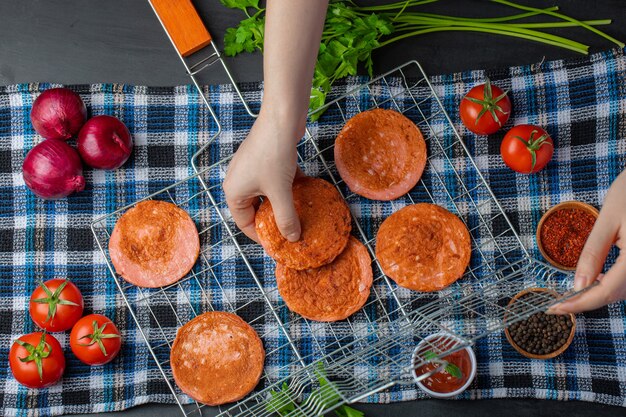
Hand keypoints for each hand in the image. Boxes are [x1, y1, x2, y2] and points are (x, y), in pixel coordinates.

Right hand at [223, 109, 302, 242]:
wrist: (281, 118)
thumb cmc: (273, 154)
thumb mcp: (280, 191)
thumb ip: (286, 217)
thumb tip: (292, 238)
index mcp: (234, 192)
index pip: (244, 223)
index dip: (261, 235)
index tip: (279, 244)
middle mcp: (239, 181)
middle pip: (256, 209)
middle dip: (274, 219)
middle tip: (292, 231)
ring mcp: (252, 169)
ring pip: (268, 195)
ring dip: (283, 203)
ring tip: (300, 213)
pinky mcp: (266, 159)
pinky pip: (275, 180)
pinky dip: (288, 186)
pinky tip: (304, 190)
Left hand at [549, 170, 625, 313]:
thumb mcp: (607, 221)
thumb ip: (593, 254)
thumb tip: (577, 286)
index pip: (606, 292)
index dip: (579, 304)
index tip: (554, 308)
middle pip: (616, 295)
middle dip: (586, 301)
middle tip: (558, 304)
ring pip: (625, 290)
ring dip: (599, 294)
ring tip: (572, 293)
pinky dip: (612, 283)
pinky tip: (596, 278)